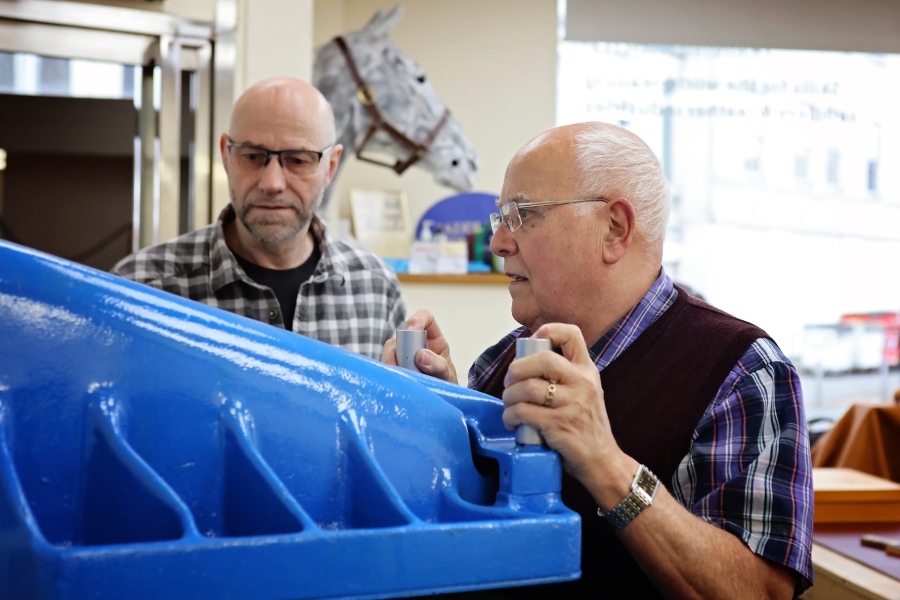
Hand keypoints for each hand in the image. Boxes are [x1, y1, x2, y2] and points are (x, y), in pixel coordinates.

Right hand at [381, 309, 458, 383]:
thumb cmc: (446, 385)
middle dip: (399, 349)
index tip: (412, 330)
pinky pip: (385, 365)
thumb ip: (439, 365)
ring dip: (392, 363)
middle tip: (401, 366)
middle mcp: (416, 345)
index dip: (418, 319)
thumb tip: (421, 355)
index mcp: (434, 339)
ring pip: (390, 351)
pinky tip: (394, 382)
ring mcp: (403, 356)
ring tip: (400, 378)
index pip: (426, 319)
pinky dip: (388, 373)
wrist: (441, 403)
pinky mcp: (394, 368)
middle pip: (402, 336)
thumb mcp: (447, 376)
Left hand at [501, 323, 633, 507]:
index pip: (571, 334)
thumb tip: (527, 364)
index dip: (546, 331)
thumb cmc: (587, 428)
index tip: (530, 345)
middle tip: (509, 382)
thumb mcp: (585, 393)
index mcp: (588, 371)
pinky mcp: (560, 426)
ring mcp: (573, 404)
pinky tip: (512, 422)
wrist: (603, 462)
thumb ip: (565, 377)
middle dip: (516, 368)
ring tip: (509, 405)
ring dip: (509, 396)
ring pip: (528, 387)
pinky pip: (524, 412)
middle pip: (542, 359)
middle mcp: (583, 383)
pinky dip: (511, 416)